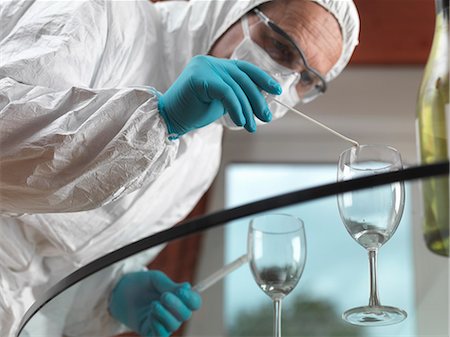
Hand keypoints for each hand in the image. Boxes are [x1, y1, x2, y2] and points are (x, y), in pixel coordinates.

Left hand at [108, 270, 201, 336]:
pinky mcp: (151, 333)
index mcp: (179, 298)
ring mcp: (163, 324)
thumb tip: (188, 288)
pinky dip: (158, 326)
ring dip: (165, 315)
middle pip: (185, 315)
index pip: (194, 302)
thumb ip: (170, 286)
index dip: (192, 299)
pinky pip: (161, 335)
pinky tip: (150, 316)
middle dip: (176, 305)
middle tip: (164, 296)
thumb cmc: (141, 284)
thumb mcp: (156, 280)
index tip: (182, 292)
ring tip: (154, 305)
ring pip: (174, 325)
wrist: (120, 292)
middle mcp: (174, 313)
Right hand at [158, 55, 281, 137]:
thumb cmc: (194, 112)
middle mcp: (209, 61)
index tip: (277, 90)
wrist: (170, 120)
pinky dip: (236, 108)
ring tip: (251, 127)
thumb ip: (237, 94)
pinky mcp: (199, 77)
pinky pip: (226, 92)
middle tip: (266, 117)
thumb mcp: (221, 101)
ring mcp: (203, 66)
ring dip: (247, 109)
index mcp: (215, 65)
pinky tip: (240, 122)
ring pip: (236, 87)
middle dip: (257, 99)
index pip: (244, 68)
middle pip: (242, 78)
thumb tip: (262, 99)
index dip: (262, 78)